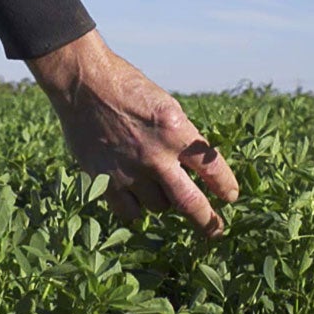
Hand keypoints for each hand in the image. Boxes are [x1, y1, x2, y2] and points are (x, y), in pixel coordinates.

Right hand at [27, 29, 239, 237]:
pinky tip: (136, 198)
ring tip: (159, 188)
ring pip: (158, 207)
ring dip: (164, 202)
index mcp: (175, 131)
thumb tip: (194, 169)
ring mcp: (128, 170)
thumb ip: (180, 137)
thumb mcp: (165, 105)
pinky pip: (128, 211)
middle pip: (190, 203)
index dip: (226, 186)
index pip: (212, 169)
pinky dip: (136, 208)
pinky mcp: (104, 179)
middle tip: (216, 231)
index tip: (231, 196)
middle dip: (208, 221)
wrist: (82, 82)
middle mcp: (155, 155)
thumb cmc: (126, 87)